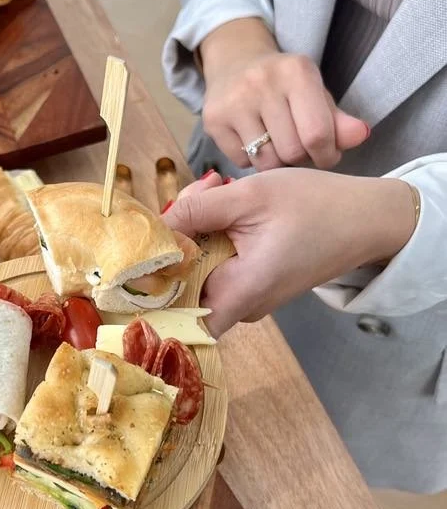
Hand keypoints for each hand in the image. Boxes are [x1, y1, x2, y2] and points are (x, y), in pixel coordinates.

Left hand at [163, 169, 417, 335]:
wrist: (368, 218)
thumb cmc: (316, 206)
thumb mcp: (251, 196)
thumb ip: (198, 210)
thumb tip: (155, 226)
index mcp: (241, 293)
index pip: (180, 319)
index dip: (154, 295)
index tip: (141, 257)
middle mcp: (242, 306)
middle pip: (184, 288)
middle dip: (175, 244)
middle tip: (190, 197)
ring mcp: (249, 298)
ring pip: (200, 272)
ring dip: (194, 234)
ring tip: (212, 190)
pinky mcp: (255, 283)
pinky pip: (219, 266)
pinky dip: (212, 236)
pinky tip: (223, 202)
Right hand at [199, 19, 369, 169]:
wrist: (234, 62)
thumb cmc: (284, 85)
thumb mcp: (315, 93)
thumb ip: (338, 120)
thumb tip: (361, 136)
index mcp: (296, 72)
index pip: (317, 134)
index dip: (327, 155)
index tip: (326, 156)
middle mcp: (262, 83)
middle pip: (292, 152)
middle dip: (300, 159)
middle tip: (298, 149)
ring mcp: (233, 102)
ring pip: (265, 162)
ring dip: (276, 163)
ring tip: (277, 147)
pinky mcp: (213, 120)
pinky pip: (241, 162)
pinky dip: (251, 160)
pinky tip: (253, 142)